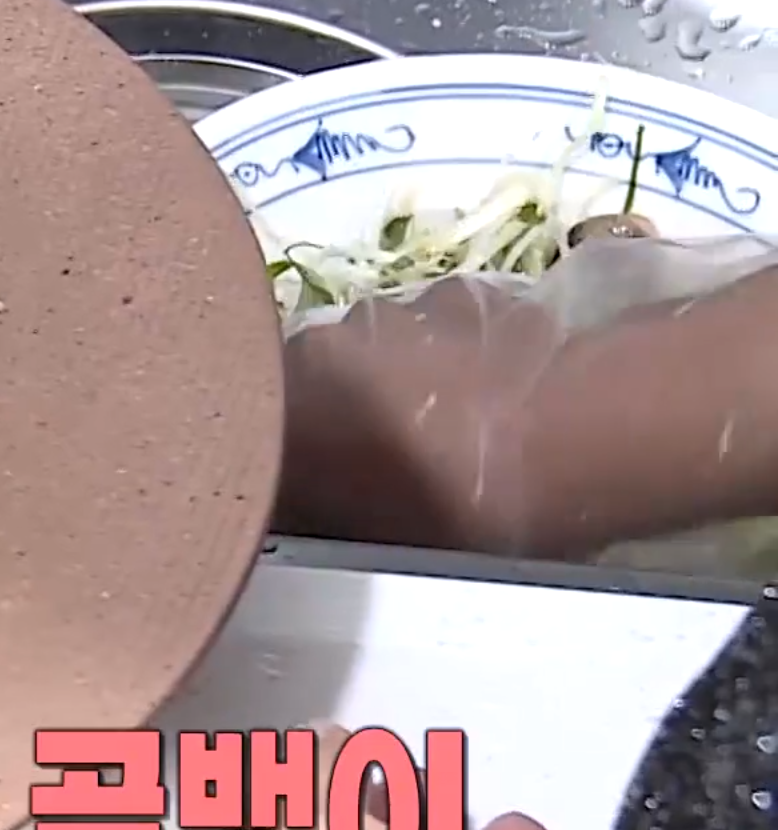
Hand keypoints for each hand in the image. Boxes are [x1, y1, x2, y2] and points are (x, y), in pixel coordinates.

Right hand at [277, 275, 562, 553]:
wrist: (566, 436)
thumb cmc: (456, 504)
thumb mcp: (367, 538)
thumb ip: (318, 512)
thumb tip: (302, 510)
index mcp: (285, 404)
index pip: (261, 423)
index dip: (288, 450)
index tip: (316, 481)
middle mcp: (321, 343)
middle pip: (319, 374)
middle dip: (345, 402)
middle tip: (386, 452)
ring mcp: (392, 310)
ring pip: (381, 342)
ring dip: (404, 371)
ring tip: (452, 419)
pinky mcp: (461, 291)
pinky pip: (445, 322)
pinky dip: (460, 346)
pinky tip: (496, 385)